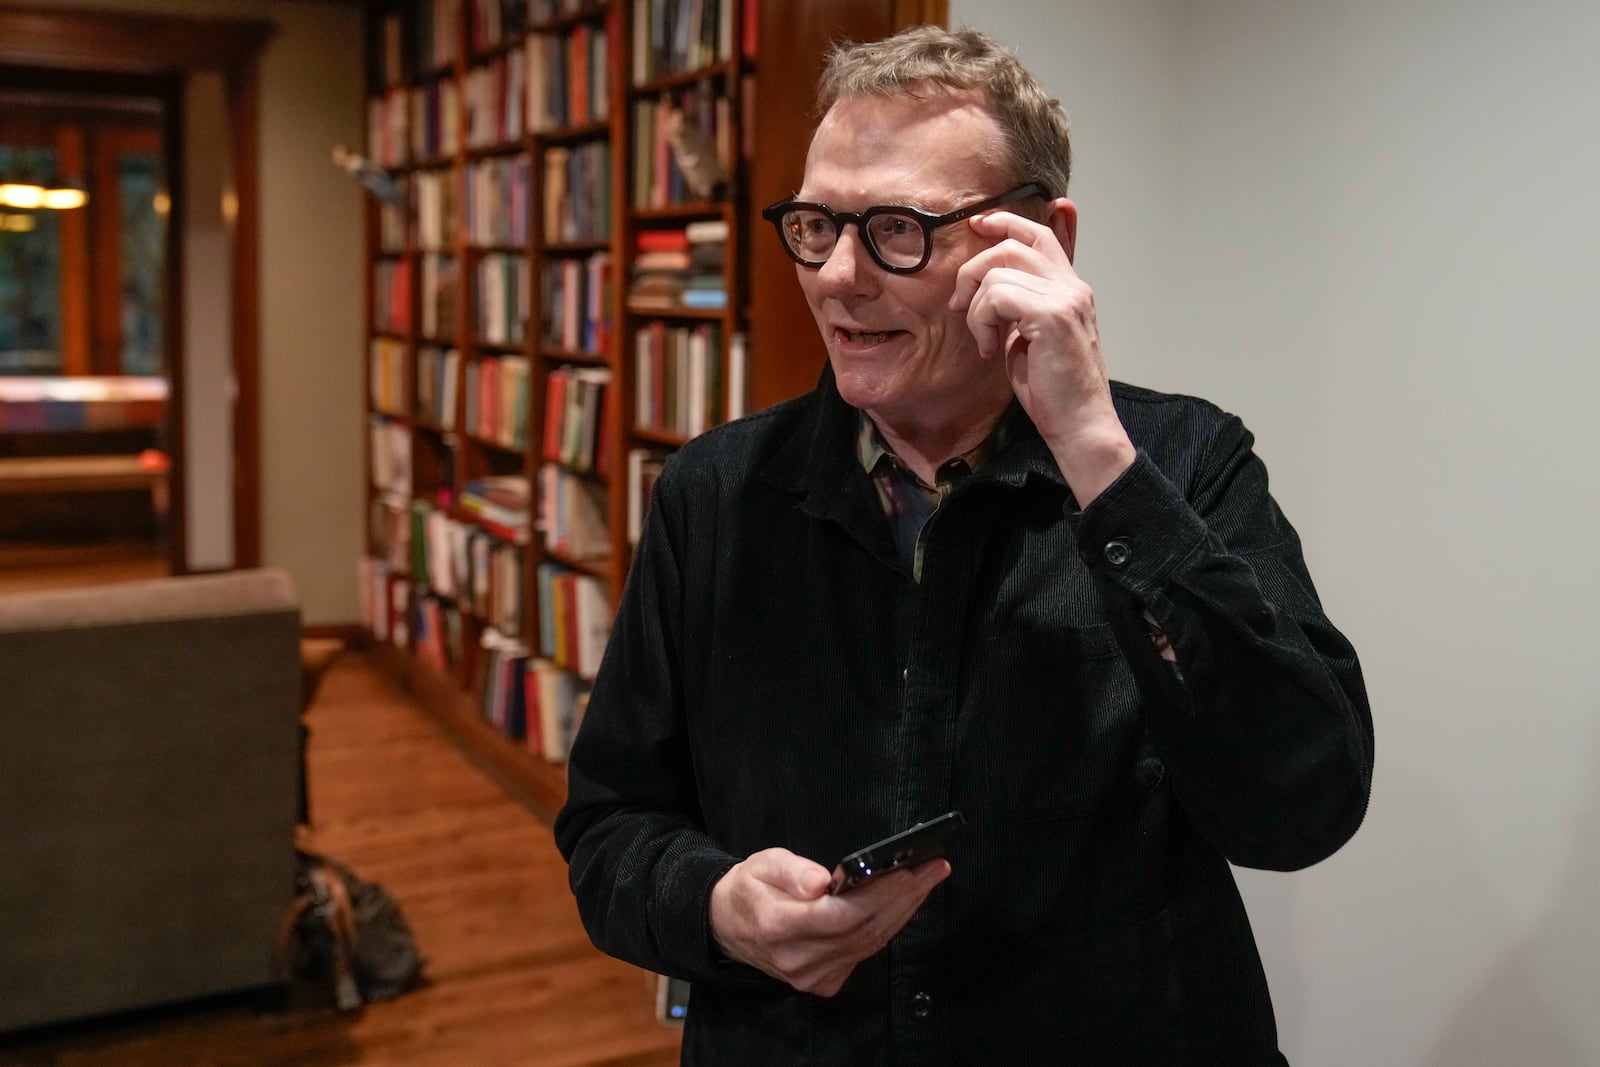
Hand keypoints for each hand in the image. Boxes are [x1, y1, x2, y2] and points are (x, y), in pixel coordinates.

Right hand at [709, 847, 950, 996]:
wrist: (727, 927)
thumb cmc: (749, 888)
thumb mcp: (762, 864)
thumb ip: (792, 871)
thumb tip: (824, 881)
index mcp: (778, 926)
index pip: (840, 914)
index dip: (879, 893)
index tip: (909, 869)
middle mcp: (797, 959)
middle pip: (864, 930)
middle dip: (905, 897)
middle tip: (934, 867)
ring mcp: (811, 977)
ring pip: (870, 944)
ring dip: (904, 911)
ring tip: (927, 879)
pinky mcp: (822, 984)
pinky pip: (864, 955)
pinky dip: (888, 928)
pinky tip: (904, 904)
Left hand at [950, 206, 1134, 504]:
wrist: (1079, 424)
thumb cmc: (1053, 389)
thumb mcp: (1029, 337)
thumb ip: (1017, 306)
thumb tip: (985, 286)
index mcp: (1070, 288)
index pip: (1038, 235)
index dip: (1005, 222)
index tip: (977, 225)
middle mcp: (1072, 287)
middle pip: (1012, 245)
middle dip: (974, 270)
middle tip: (960, 304)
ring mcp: (1065, 298)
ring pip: (998, 272)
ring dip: (977, 308)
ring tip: (985, 340)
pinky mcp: (1051, 316)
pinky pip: (997, 296)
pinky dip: (982, 320)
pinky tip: (989, 348)